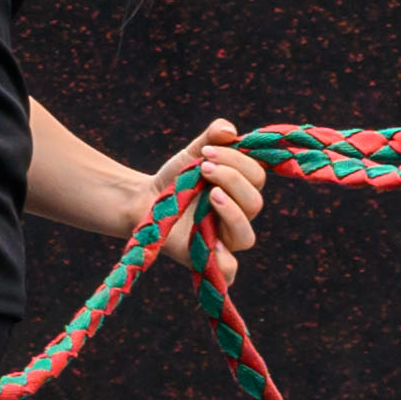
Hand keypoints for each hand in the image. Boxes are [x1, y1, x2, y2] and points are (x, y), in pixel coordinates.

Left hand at [164, 122, 267, 290]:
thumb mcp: (192, 154)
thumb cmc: (175, 179)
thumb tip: (228, 130)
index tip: (206, 152)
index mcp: (242, 191)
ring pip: (246, 236)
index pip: (257, 177)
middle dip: (232, 180)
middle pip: (255, 203)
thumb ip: (211, 138)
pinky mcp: (207, 260)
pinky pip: (229, 269)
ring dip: (232, 212)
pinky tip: (209, 238)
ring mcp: (224, 241)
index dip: (238, 161)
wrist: (143, 200)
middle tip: (204, 168)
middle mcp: (239, 217)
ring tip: (210, 193)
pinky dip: (224, 258)